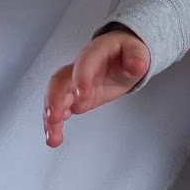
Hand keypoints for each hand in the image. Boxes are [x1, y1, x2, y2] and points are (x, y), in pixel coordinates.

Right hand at [43, 29, 150, 146]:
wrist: (120, 55)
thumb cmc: (126, 53)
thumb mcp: (137, 52)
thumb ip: (137, 58)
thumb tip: (137, 64)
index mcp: (95, 53)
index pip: (85, 63)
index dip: (81, 79)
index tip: (81, 96)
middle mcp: (78, 67)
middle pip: (61, 80)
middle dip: (56, 99)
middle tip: (55, 118)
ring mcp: (73, 83)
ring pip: (56, 96)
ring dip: (51, 116)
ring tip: (53, 136)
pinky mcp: (73, 97)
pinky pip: (59, 109)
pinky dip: (54, 124)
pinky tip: (54, 137)